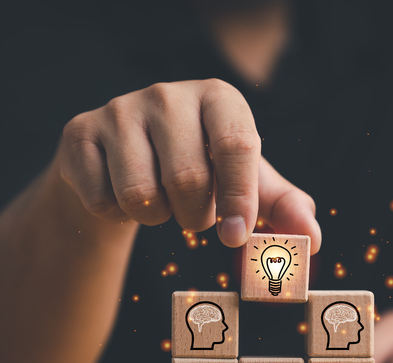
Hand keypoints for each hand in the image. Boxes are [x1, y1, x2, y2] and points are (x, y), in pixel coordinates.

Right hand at [54, 79, 320, 249]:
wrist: (124, 166)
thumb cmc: (201, 173)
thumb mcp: (247, 186)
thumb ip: (284, 208)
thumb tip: (312, 238)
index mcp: (219, 97)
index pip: (235, 146)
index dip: (238, 199)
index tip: (236, 237)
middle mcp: (168, 94)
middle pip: (186, 178)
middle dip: (195, 217)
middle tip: (194, 216)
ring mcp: (119, 110)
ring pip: (139, 194)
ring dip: (156, 218)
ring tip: (160, 201)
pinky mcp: (80, 134)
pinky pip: (102, 200)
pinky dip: (116, 215)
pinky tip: (121, 194)